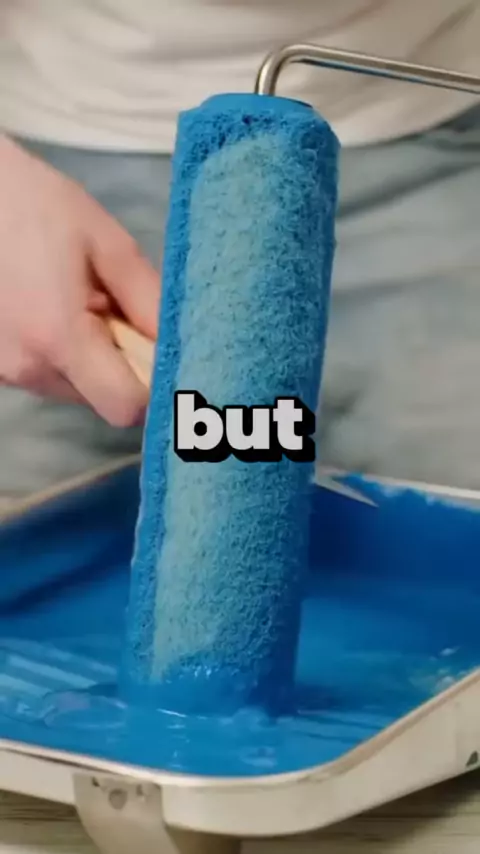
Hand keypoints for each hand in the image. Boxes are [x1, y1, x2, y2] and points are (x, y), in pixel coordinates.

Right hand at [0, 136, 159, 425]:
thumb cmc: (35, 206)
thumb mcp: (108, 244)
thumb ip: (149, 302)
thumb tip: (180, 346)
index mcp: (59, 340)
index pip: (125, 408)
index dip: (152, 389)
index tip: (160, 353)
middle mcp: (27, 369)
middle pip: (102, 399)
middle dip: (122, 366)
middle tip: (114, 310)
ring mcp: (4, 371)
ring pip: (75, 388)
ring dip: (91, 358)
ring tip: (76, 301)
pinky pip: (47, 373)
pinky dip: (62, 351)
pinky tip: (49, 307)